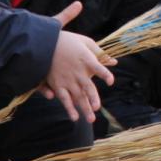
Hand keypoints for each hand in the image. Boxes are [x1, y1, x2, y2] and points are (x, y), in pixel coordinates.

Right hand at [40, 1, 115, 123]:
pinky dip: (69, 108)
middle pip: (87, 86)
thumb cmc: (68, 41)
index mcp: (86, 59)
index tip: (111, 81)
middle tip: (97, 108)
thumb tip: (115, 61)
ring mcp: (67, 79)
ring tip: (91, 119)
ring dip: (84, 108)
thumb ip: (100, 53)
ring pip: (77, 96)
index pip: (98, 67)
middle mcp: (77, 71)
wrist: (46, 43)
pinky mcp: (58, 84)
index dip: (104, 74)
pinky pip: (64, 98)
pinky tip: (75, 117)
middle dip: (92, 98)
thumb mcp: (86, 42)